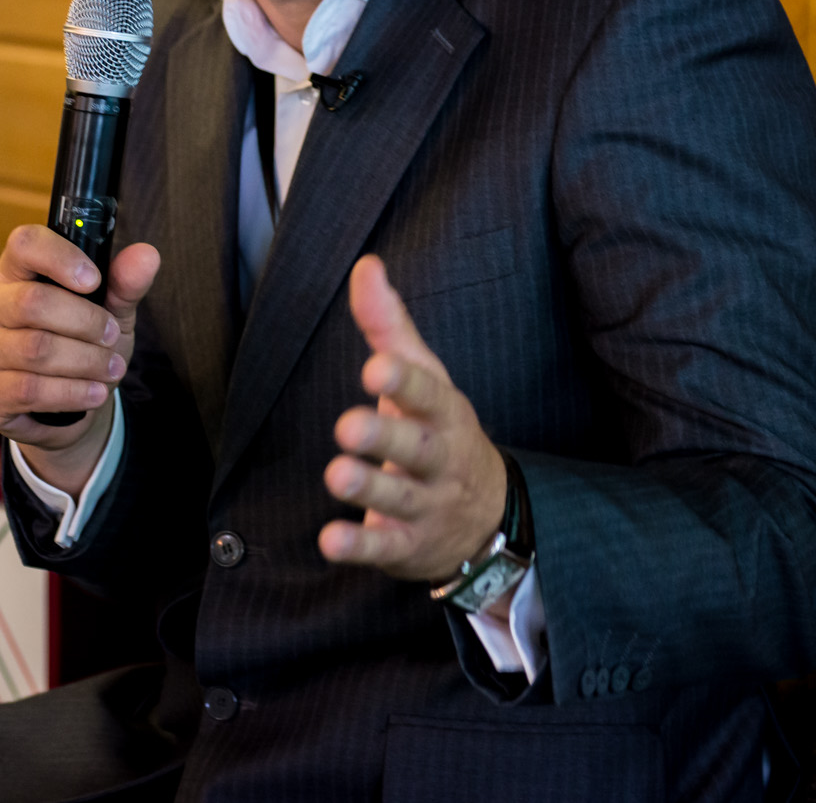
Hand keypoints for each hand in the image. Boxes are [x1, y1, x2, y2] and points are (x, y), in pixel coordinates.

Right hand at [0, 226, 159, 493]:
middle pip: (32, 301)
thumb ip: (124, 284)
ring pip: (34, 348)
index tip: (94, 280)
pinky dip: (71, 392)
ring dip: (85, 361)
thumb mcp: (108, 312)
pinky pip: (29, 389)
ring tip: (112, 369)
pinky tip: (94, 392)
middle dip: (85, 322)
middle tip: (112, 337)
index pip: (24, 244)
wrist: (62, 409)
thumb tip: (147, 255)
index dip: (60, 257)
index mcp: (15, 272)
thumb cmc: (80, 345)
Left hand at [319, 255, 507, 583]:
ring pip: (400, 500)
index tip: (375, 367)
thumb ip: (389, 327)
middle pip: (418, 449)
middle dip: (385, 438)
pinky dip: (358, 548)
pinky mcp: (408, 546)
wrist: (487, 515)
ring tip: (336, 475)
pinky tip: (329, 541)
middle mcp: (441, 461)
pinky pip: (384, 549)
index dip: (404, 382)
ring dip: (368, 489)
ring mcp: (428, 507)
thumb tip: (365, 266)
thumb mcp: (424, 377)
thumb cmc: (439, 429)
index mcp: (445, 414)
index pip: (428, 394)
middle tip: (347, 426)